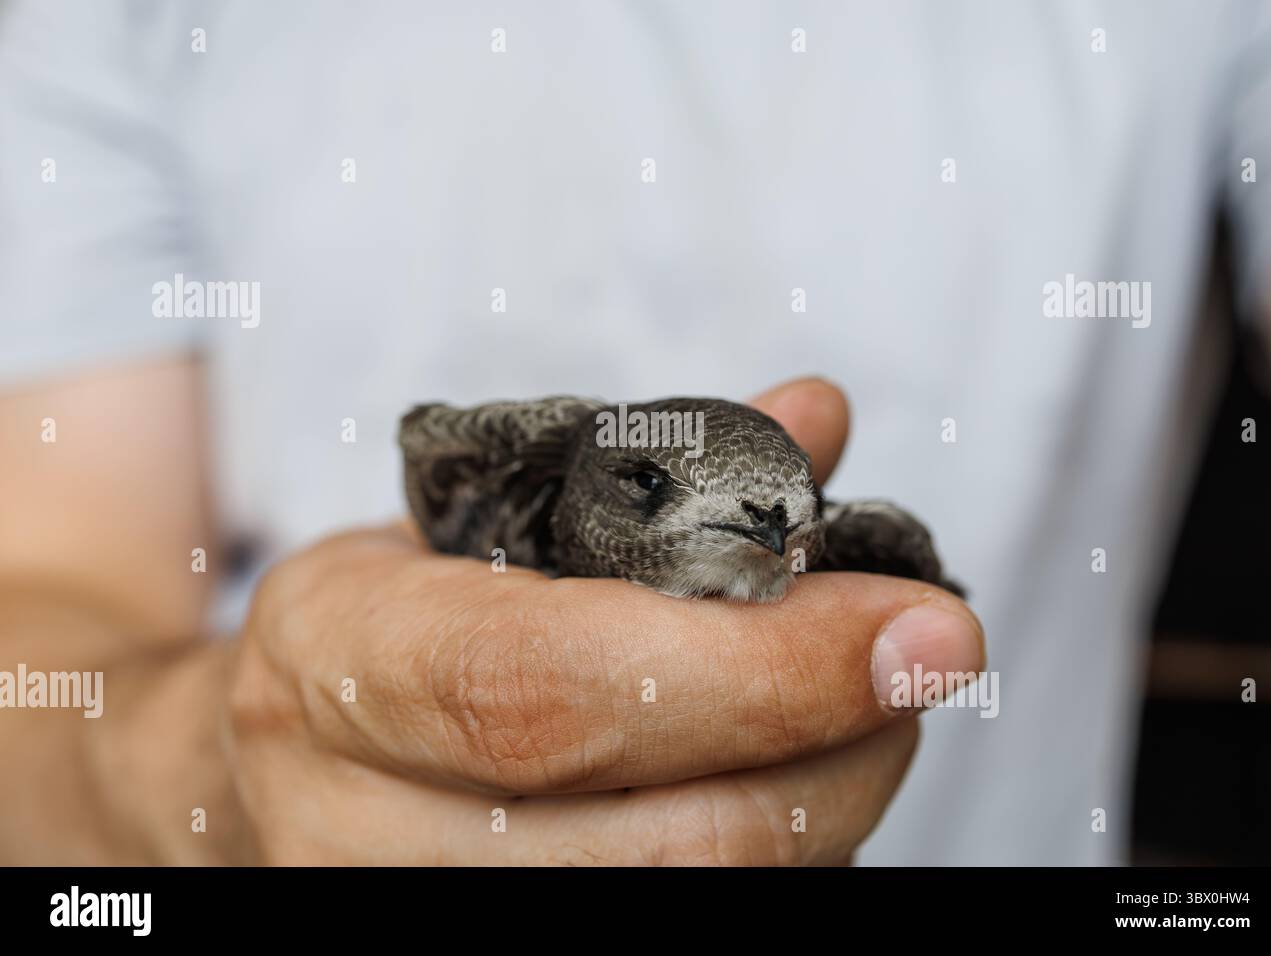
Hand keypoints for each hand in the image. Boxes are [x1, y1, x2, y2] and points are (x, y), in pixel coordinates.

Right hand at [224, 378, 984, 863]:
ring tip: (864, 714)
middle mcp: (351, 818)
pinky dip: (772, 853)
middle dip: (838, 757)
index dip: (757, 669)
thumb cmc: (395, 616)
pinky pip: (671, 920)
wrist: (271, 754)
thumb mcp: (488, 517)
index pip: (552, 689)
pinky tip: (792, 781)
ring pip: (681, 905)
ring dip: (824, 811)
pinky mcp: (474, 950)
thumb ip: (655, 472)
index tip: (921, 625)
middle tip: (924, 664)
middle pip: (654, 848)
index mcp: (339, 654)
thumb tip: (811, 419)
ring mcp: (402, 908)